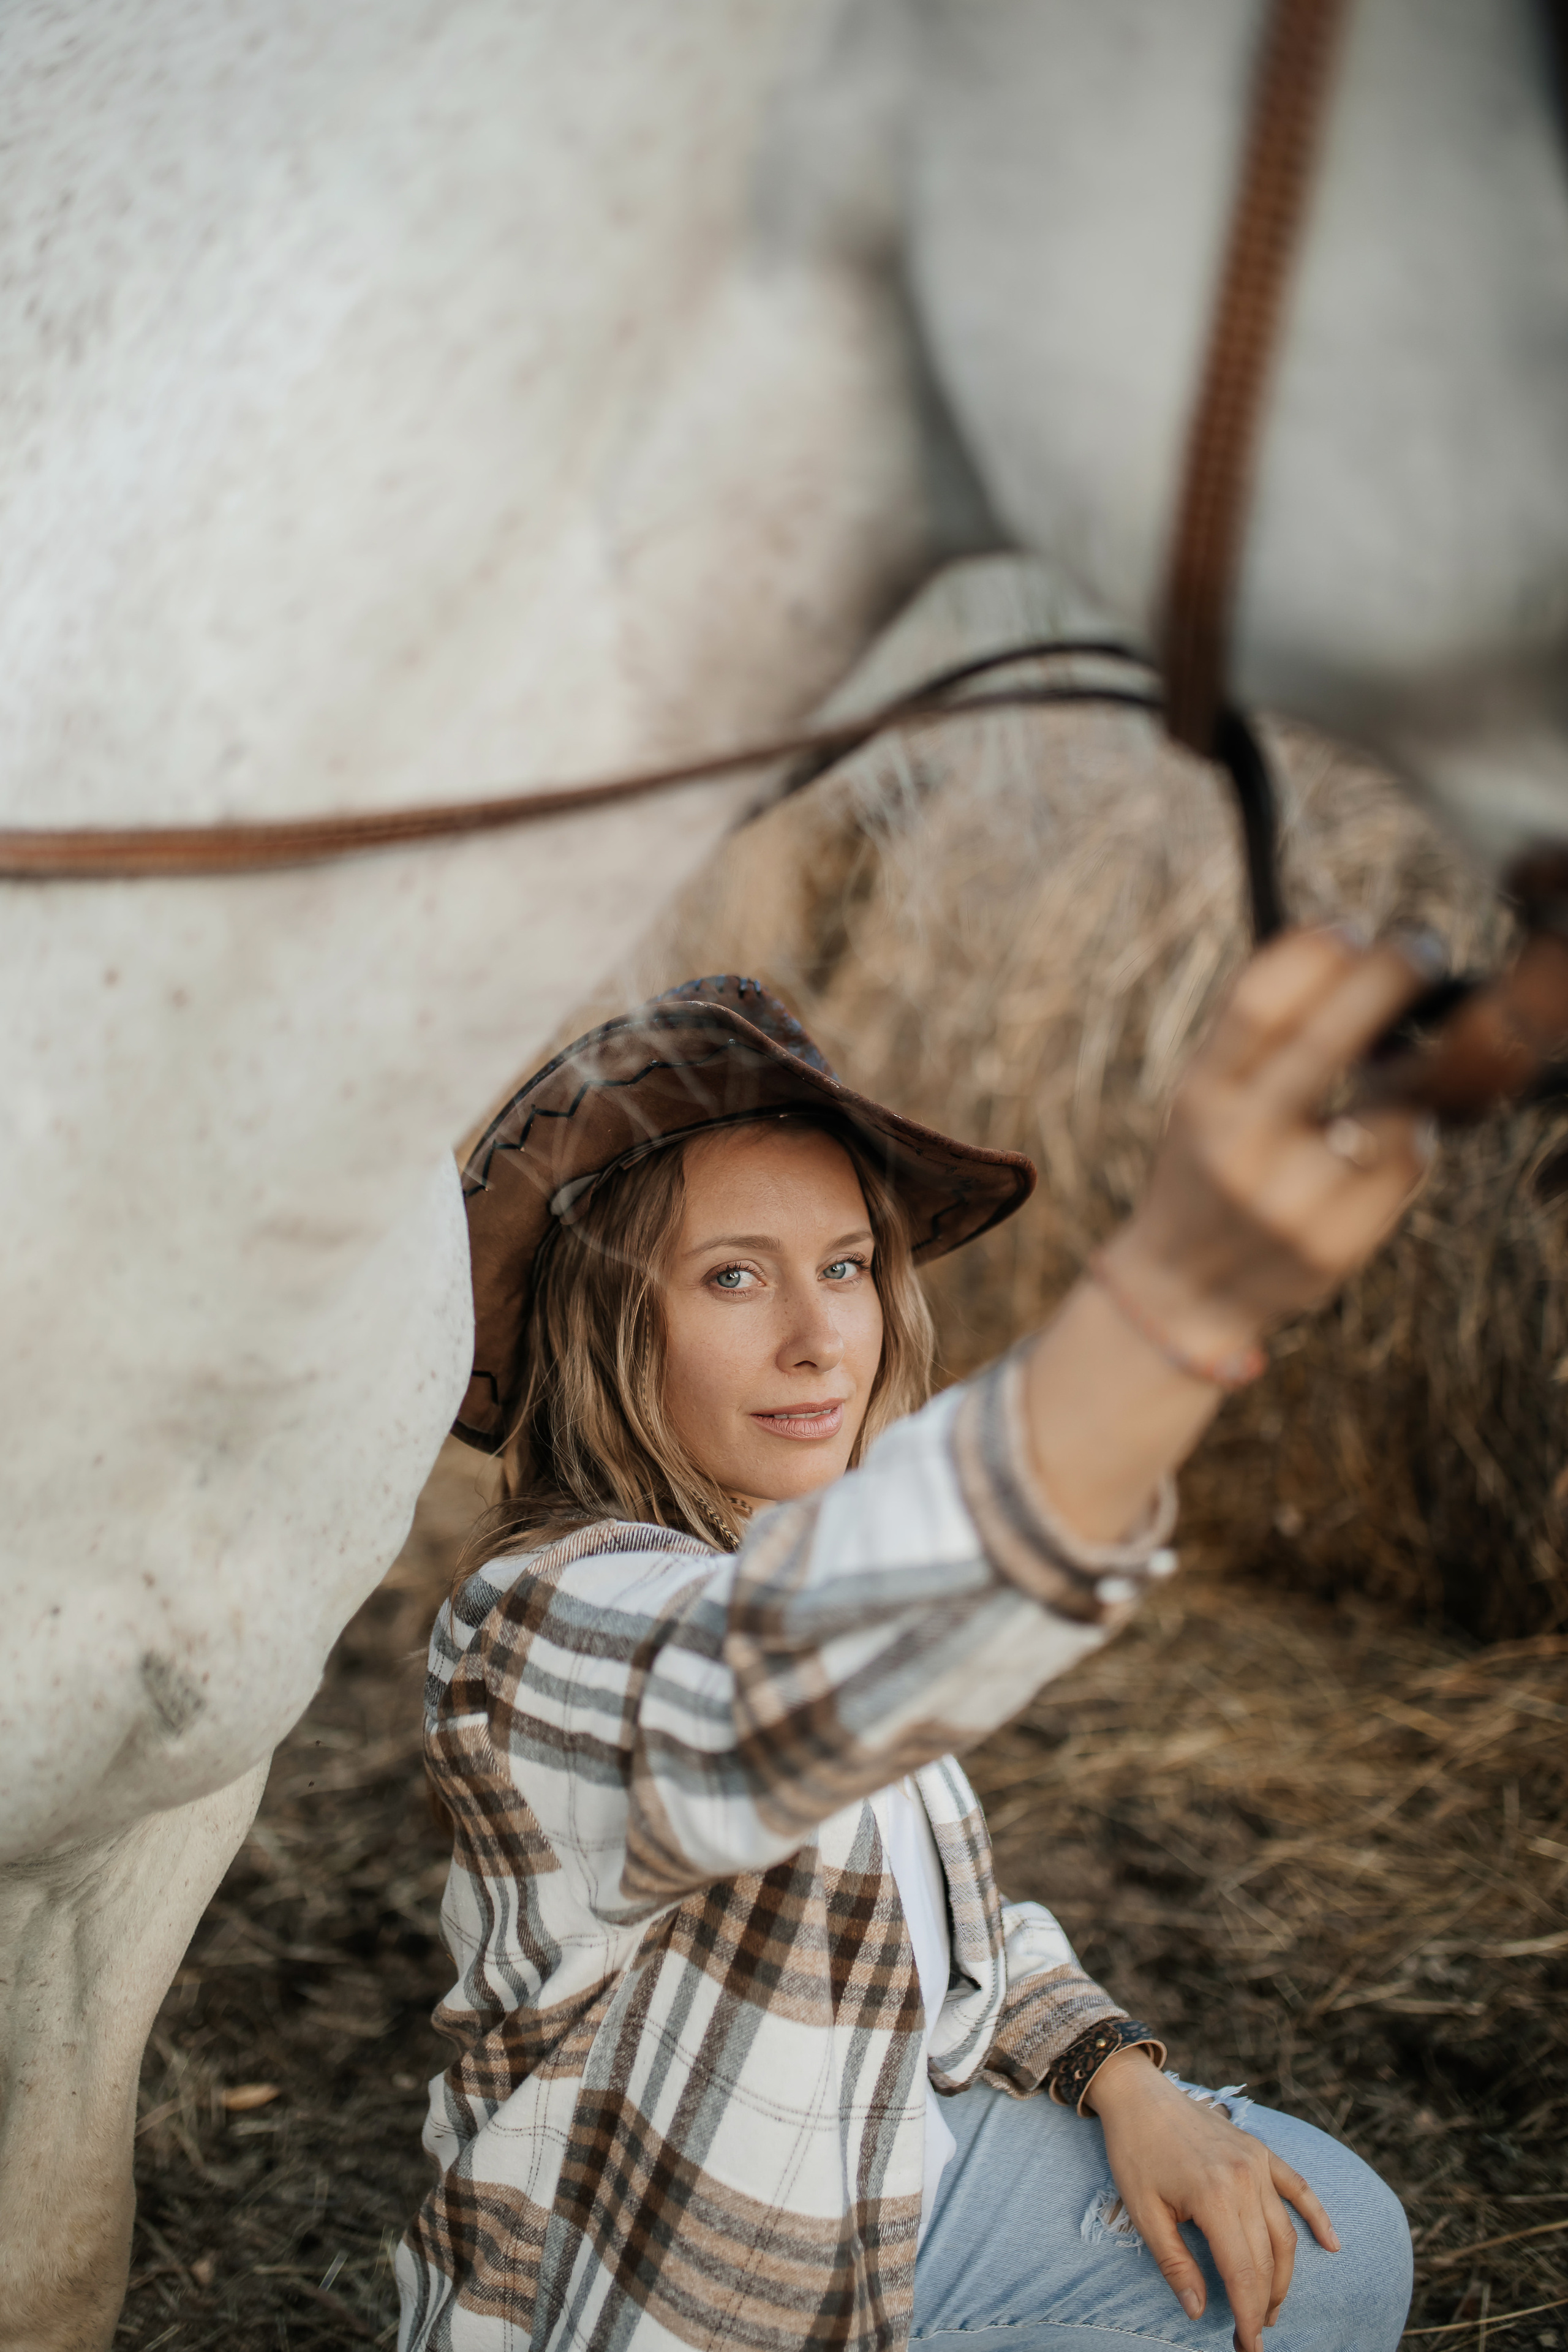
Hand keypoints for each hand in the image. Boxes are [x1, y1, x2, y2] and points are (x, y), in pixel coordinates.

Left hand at [1085, 2049, 1338, 2348]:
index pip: (1243, 2273)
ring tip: (1270, 2307)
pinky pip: (1298, 2188)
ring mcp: (1259, 2163)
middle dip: (1263, 2303)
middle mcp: (1246, 2180)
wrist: (1139, 2094)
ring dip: (1282, 2276)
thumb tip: (1198, 2311)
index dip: (1247, 2315)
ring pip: (1284, 2233)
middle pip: (1267, 2259)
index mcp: (1214, 2197)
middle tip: (1253, 2333)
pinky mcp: (1262, 2151)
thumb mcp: (1143, 2212)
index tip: (1247, 2347)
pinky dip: (1317, 2217)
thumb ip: (1175, 2264)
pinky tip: (1332, 2245)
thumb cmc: (1134, 2152)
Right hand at [1107, 927, 1433, 1366]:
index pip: (1256, 1004)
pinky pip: (1407, 1164)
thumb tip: (1346, 942)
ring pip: (1390, 1107)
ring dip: (1411, 1072)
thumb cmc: (1210, 1165)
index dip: (1312, 952)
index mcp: (1199, 1097)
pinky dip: (1414, 1131)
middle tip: (1421, 949)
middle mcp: (1237, 1147)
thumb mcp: (1203, 1094)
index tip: (1352, 926)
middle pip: (1327, 1039)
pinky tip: (1393, 1128)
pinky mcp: (1334, 1246)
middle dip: (1388, 978)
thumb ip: (1255, 1033)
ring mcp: (1288, 1202)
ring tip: (1401, 1067)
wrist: (1183, 1288)